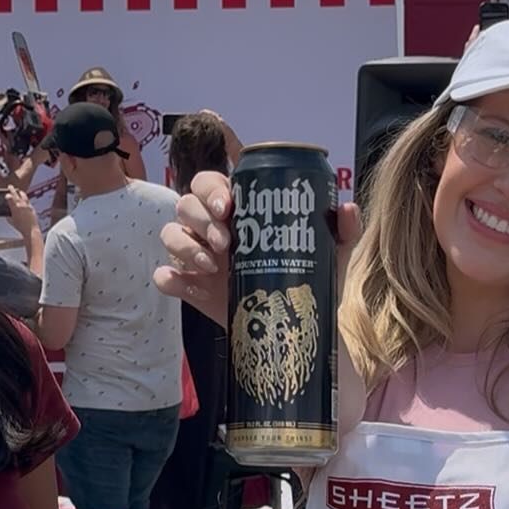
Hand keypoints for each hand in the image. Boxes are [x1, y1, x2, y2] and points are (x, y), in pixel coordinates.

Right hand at [5, 186, 37, 234]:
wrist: (30, 229)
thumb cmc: (20, 227)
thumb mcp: (11, 221)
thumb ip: (9, 216)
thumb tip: (8, 214)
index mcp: (15, 208)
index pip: (10, 198)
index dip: (7, 195)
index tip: (6, 194)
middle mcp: (21, 205)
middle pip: (16, 194)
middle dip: (12, 190)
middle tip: (10, 186)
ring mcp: (27, 205)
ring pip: (23, 196)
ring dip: (20, 193)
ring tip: (19, 191)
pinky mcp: (32, 207)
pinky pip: (28, 200)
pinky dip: (25, 198)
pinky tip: (25, 199)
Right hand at [155, 175, 363, 327]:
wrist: (299, 326)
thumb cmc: (308, 276)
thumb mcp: (330, 252)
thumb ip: (342, 229)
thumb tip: (345, 208)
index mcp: (238, 209)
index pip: (211, 182)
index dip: (212, 188)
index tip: (228, 205)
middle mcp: (212, 227)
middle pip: (186, 203)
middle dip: (201, 218)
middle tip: (226, 242)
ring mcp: (197, 256)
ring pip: (170, 234)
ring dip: (185, 245)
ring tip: (211, 265)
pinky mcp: (191, 287)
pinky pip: (163, 276)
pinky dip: (168, 277)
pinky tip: (183, 282)